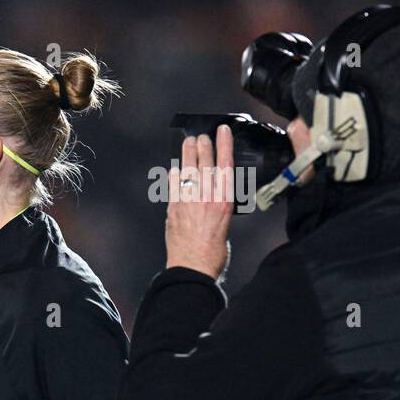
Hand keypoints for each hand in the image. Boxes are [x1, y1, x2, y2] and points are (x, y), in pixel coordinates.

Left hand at [165, 126, 233, 278]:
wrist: (192, 268)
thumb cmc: (213, 252)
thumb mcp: (225, 224)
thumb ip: (218, 207)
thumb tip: (212, 198)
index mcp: (224, 201)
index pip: (225, 165)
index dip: (224, 145)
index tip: (222, 131)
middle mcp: (206, 198)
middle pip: (204, 164)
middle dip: (202, 146)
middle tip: (200, 135)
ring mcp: (188, 202)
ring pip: (188, 172)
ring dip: (187, 155)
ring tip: (187, 143)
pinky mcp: (173, 210)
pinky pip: (174, 187)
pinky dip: (174, 176)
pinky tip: (174, 169)